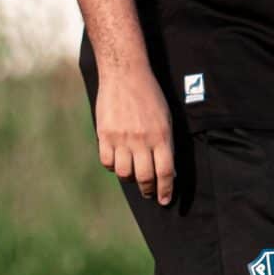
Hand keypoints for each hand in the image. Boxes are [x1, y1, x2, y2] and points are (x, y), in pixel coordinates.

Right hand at [96, 65, 174, 205]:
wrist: (125, 74)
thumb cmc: (150, 95)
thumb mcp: (166, 118)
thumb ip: (166, 144)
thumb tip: (169, 171)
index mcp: (161, 135)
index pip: (166, 172)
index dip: (166, 190)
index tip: (165, 200)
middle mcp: (142, 140)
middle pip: (145, 176)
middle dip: (149, 190)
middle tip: (149, 193)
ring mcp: (122, 138)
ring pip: (124, 173)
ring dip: (130, 179)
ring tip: (134, 177)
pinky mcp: (105, 134)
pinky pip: (107, 162)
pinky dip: (113, 166)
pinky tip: (118, 162)